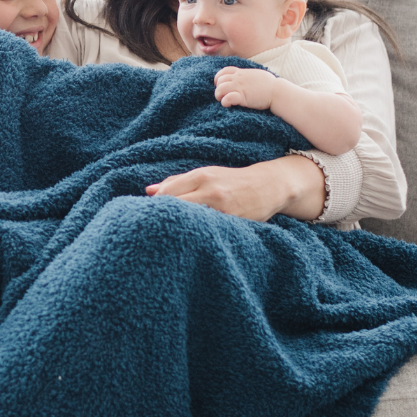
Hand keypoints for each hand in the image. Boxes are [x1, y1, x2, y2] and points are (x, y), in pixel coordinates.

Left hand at [144, 154, 325, 222]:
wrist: (268, 186)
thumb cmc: (231, 180)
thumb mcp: (204, 175)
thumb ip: (176, 182)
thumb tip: (148, 191)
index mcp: (200, 177)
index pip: (167, 193)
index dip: (155, 206)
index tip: (150, 215)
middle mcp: (210, 190)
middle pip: (175, 206)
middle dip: (162, 219)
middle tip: (154, 230)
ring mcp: (223, 208)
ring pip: (191, 221)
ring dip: (178, 229)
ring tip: (169, 238)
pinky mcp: (234, 223)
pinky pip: (210, 231)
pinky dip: (198, 236)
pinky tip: (191, 241)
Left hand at [214, 66, 275, 109]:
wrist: (277, 91)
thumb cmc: (269, 84)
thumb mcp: (256, 74)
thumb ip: (247, 74)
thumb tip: (245, 76)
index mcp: (241, 72)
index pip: (224, 71)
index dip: (219, 78)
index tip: (221, 85)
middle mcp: (239, 78)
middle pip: (220, 80)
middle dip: (218, 88)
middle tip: (222, 95)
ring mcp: (240, 87)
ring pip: (220, 88)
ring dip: (219, 95)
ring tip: (223, 100)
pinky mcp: (243, 97)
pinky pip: (228, 98)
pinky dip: (225, 102)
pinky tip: (227, 104)